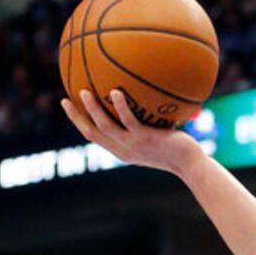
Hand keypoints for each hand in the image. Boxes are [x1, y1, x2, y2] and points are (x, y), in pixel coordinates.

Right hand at [62, 85, 201, 174]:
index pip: (93, 136)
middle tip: (66, 99)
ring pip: (104, 126)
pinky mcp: (145, 139)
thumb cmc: (175, 149)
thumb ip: (141, 127)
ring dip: (92, 109)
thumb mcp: (153, 139)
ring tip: (85, 91)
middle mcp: (123, 150)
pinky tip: (116, 91)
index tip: (69, 106)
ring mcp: (133, 145)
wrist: (189, 163)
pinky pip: (129, 120)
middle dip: (76, 117)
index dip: (79, 122)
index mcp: (121, 150)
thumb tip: (139, 102)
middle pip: (91, 133)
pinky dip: (120, 106)